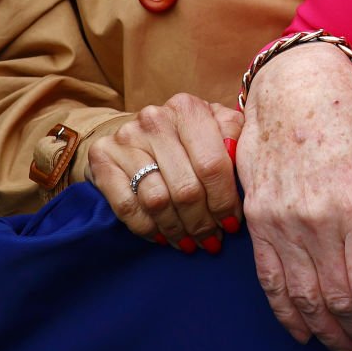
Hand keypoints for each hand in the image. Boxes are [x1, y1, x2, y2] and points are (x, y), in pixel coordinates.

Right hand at [82, 92, 243, 250]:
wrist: (133, 133)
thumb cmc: (185, 137)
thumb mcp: (214, 129)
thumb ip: (234, 143)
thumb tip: (248, 176)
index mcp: (188, 108)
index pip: (213, 165)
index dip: (225, 201)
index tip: (233, 224)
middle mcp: (155, 119)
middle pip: (186, 188)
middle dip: (203, 222)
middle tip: (211, 240)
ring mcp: (125, 138)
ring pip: (158, 201)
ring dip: (177, 229)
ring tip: (190, 242)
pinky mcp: (103, 159)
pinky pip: (128, 207)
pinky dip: (148, 228)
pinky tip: (163, 237)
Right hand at [239, 41, 351, 350]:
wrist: (297, 89)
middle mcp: (315, 219)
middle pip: (336, 301)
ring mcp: (281, 222)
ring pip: (302, 299)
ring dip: (327, 334)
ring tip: (349, 348)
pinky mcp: (258, 221)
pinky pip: (269, 282)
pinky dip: (288, 315)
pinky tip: (305, 333)